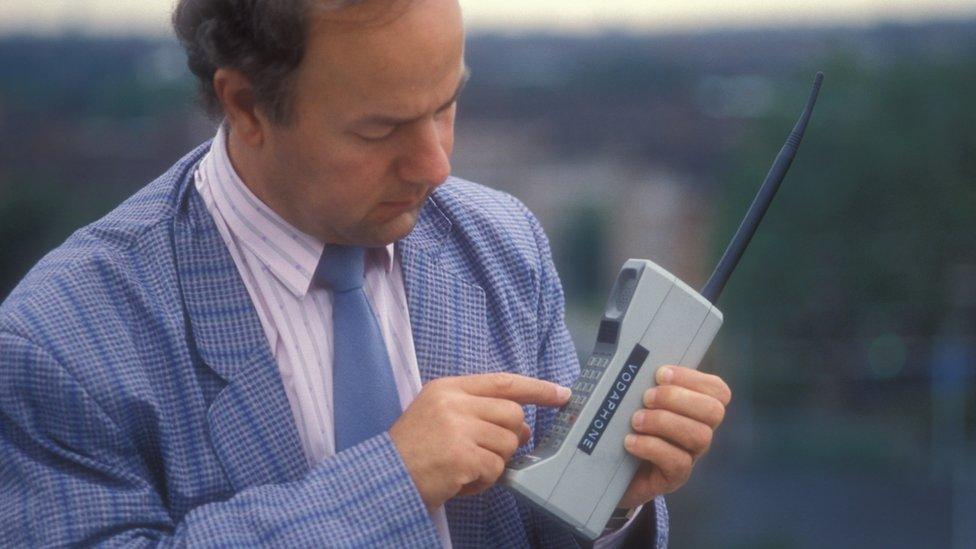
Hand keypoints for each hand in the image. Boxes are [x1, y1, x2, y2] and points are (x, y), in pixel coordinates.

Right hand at [389, 372, 570, 510]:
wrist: (384, 478)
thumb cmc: (412, 450)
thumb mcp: (438, 414)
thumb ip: (476, 411)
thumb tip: (522, 425)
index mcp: (448, 387)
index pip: (503, 382)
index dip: (537, 388)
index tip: (561, 394)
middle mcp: (454, 402)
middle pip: (513, 415)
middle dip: (510, 438)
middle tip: (487, 452)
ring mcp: (458, 428)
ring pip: (509, 444)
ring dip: (493, 463)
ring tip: (465, 468)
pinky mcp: (462, 455)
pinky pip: (496, 469)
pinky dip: (483, 481)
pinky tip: (461, 481)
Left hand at [617, 365, 730, 509]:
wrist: (606, 469)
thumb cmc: (619, 426)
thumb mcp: (627, 401)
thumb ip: (632, 384)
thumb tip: (614, 372)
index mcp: (693, 407)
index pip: (716, 390)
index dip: (693, 378)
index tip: (660, 373)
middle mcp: (698, 430)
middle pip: (713, 411)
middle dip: (678, 398)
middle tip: (646, 397)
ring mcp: (689, 456)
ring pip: (700, 436)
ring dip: (665, 422)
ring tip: (635, 421)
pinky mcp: (674, 477)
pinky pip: (678, 463)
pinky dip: (652, 447)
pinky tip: (630, 442)